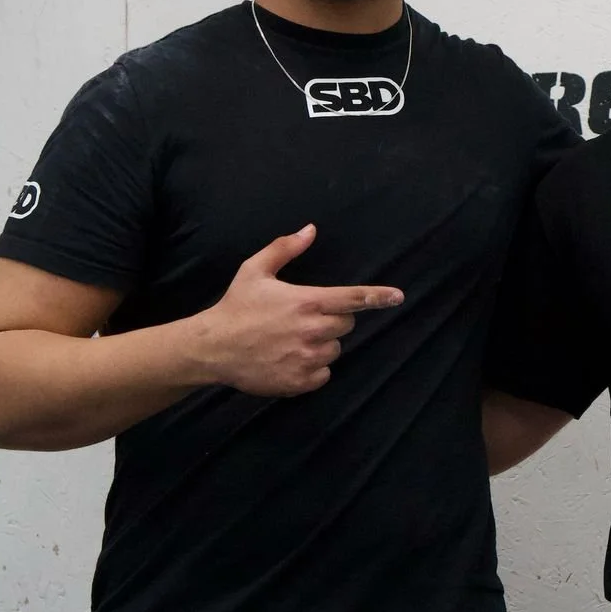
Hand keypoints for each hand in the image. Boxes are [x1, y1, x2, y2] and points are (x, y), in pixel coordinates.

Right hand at [196, 225, 402, 396]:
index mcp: (306, 302)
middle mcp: (312, 331)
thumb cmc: (235, 306)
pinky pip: (324, 373)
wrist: (212, 348)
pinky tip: (289, 358)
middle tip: (303, 317)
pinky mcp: (300, 382)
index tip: (398, 297)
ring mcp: (307, 358)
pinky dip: (313, 367)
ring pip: (334, 349)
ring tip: (291, 338)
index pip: (352, 298)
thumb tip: (310, 229)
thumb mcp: (255, 269)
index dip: (378, 296)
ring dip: (321, 344)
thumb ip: (285, 248)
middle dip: (331, 319)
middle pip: (345, 324)